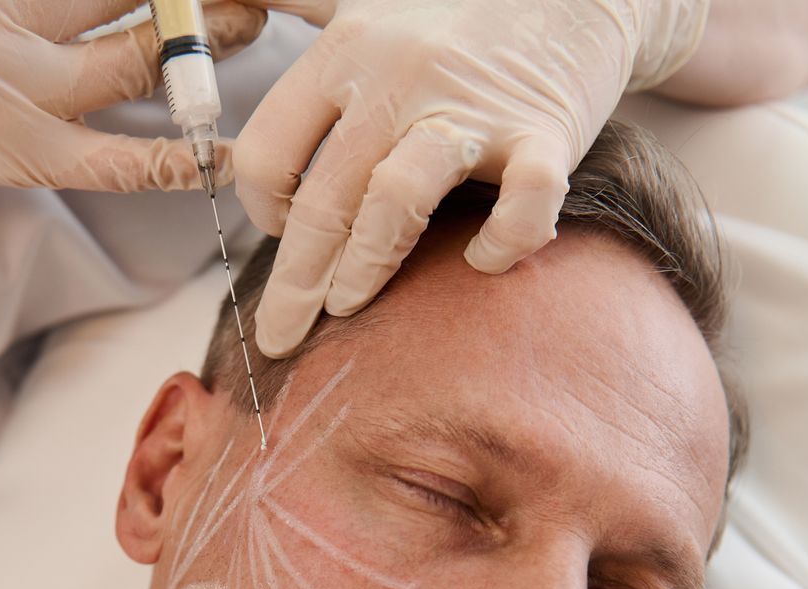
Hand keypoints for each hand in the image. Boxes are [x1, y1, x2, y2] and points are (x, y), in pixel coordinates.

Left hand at [233, 0, 707, 356]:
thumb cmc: (455, 5)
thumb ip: (287, 2)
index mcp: (347, 52)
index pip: (270, 148)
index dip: (262, 205)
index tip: (279, 230)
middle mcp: (400, 78)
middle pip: (323, 198)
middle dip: (294, 282)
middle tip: (282, 337)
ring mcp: (473, 108)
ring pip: (397, 202)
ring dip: (366, 267)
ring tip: (348, 307)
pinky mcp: (545, 132)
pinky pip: (522, 202)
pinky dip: (503, 241)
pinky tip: (482, 261)